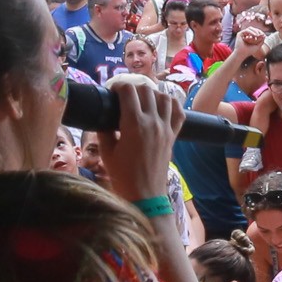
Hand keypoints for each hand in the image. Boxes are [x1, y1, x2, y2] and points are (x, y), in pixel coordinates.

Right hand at [102, 76, 184, 205]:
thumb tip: (102, 116)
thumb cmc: (122, 175)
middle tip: (125, 96)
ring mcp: (166, 128)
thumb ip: (104, 130)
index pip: (128, 90)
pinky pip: (179, 112)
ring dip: (153, 93)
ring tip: (143, 99)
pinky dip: (172, 104)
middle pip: (146, 90)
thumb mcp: (106, 151)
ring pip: (165, 97)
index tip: (112, 91)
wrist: (145, 195)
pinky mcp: (173, 136)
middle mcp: (152, 122)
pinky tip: (162, 105)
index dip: (118, 86)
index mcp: (133, 124)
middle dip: (133, 88)